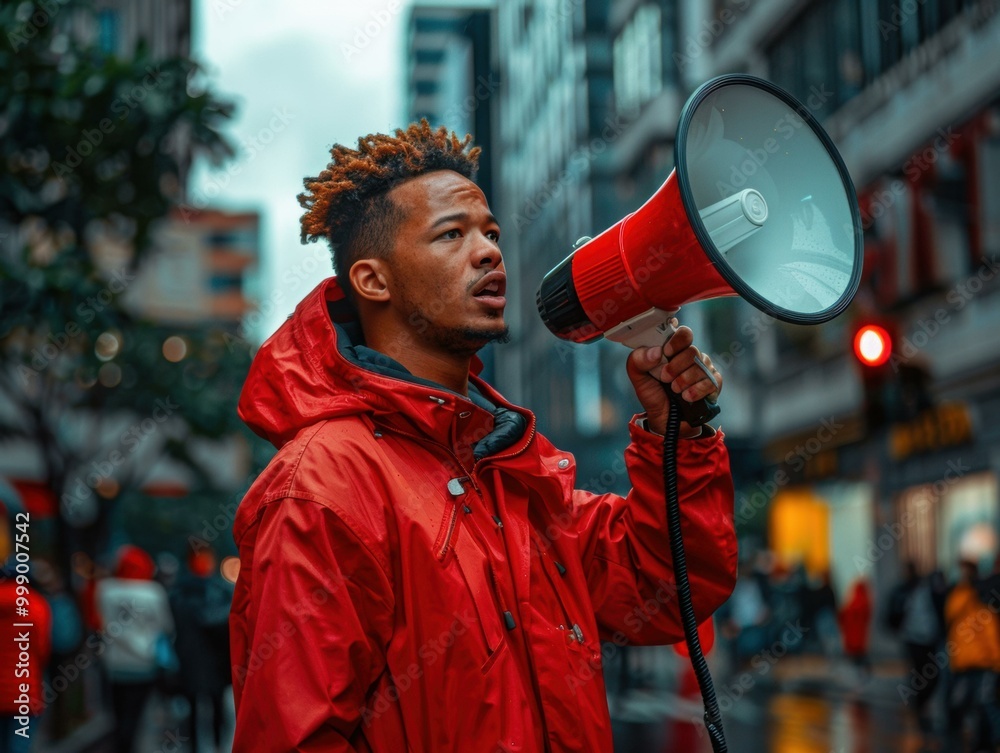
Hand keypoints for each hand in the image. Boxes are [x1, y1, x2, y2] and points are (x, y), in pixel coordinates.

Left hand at [626, 323, 722, 437]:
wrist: (664, 419)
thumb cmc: (653, 393)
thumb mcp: (638, 375)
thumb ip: (638, 359)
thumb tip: (656, 351)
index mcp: (674, 348)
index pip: (682, 332)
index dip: (677, 339)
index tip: (667, 350)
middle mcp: (691, 355)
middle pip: (692, 350)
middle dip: (676, 366)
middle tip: (665, 378)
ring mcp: (704, 369)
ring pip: (701, 366)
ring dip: (684, 380)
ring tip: (674, 390)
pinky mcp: (713, 384)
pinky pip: (710, 382)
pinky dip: (696, 390)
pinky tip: (687, 397)